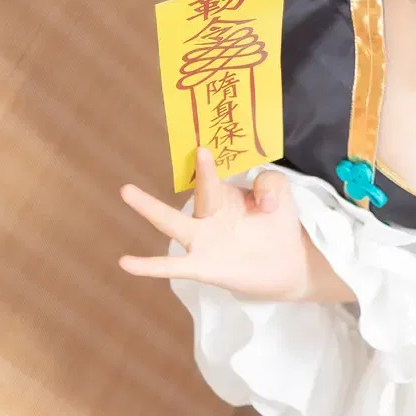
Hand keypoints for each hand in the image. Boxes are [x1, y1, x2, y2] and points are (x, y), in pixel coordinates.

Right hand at [119, 148, 337, 302]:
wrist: (289, 264)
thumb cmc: (278, 224)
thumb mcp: (280, 193)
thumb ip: (272, 184)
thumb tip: (263, 202)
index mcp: (223, 194)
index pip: (217, 174)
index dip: (214, 165)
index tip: (204, 149)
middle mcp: (209, 215)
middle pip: (200, 193)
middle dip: (191, 175)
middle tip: (186, 148)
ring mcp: (203, 241)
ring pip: (172, 223)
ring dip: (149, 207)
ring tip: (126, 190)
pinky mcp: (203, 267)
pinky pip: (173, 266)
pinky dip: (148, 266)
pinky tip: (126, 263)